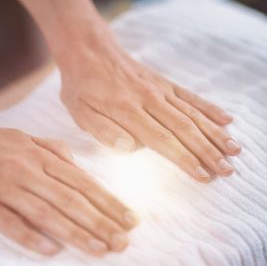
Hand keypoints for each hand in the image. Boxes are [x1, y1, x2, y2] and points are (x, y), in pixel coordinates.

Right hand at [0, 128, 137, 256]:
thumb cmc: (1, 144)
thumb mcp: (30, 139)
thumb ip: (57, 152)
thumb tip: (80, 168)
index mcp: (45, 158)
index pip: (85, 183)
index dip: (109, 201)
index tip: (130, 218)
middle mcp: (32, 172)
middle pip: (73, 200)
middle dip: (101, 221)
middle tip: (123, 240)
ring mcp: (10, 188)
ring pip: (48, 213)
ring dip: (76, 233)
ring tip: (101, 249)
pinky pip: (9, 222)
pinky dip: (29, 236)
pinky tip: (51, 250)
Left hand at [60, 32, 240, 181]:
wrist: (91, 51)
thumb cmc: (83, 86)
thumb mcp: (81, 112)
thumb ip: (105, 131)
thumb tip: (131, 148)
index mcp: (129, 111)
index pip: (163, 139)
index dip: (185, 159)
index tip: (204, 175)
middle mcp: (151, 100)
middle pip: (185, 129)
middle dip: (208, 151)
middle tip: (228, 170)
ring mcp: (162, 90)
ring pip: (193, 114)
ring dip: (215, 133)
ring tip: (235, 149)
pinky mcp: (166, 83)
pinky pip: (192, 96)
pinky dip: (210, 108)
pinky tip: (227, 119)